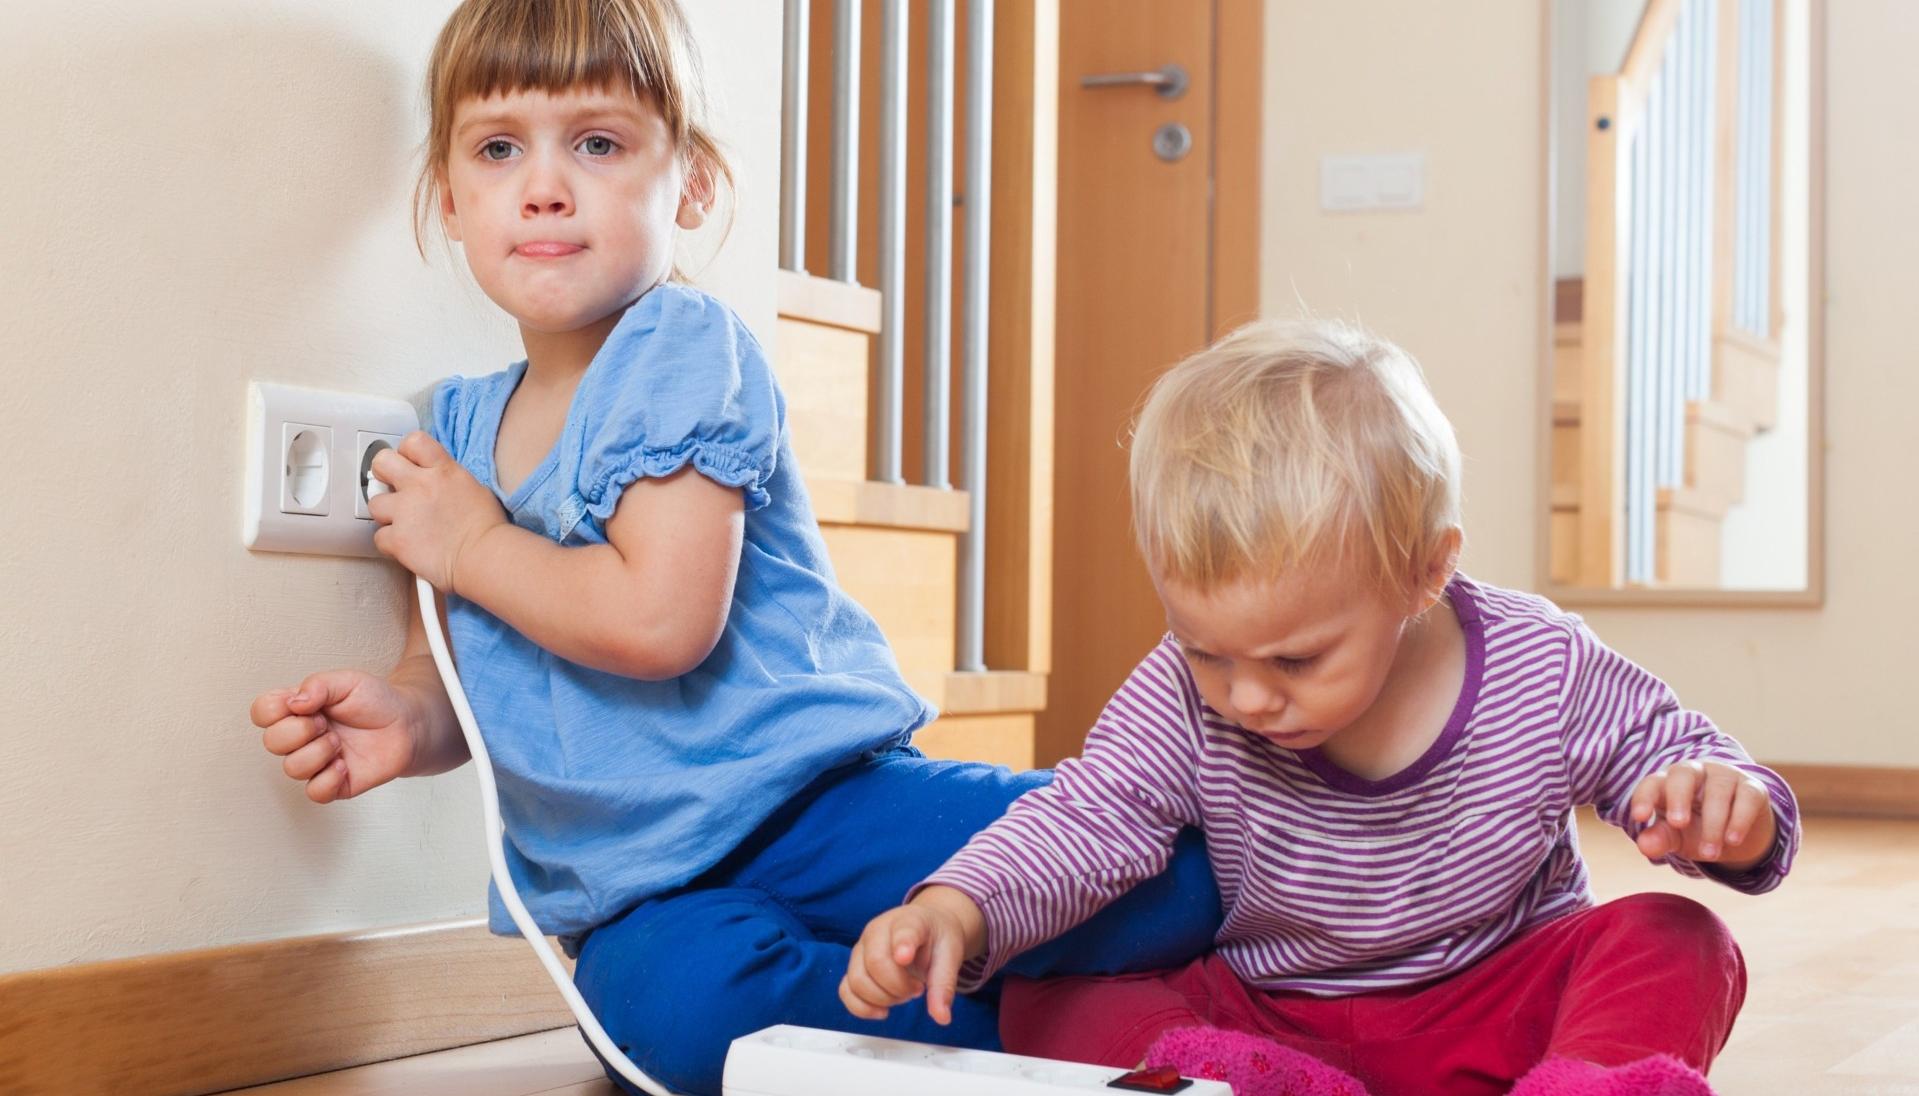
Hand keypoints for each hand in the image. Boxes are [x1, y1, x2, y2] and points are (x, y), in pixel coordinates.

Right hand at [250, 670, 419, 802]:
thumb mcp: (347, 681)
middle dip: (300, 730)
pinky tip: (346, 764)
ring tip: (340, 742)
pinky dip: (329, 778)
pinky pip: (314, 792)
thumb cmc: (376, 701)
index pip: (261, 713)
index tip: (305, 704)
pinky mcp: (334, 784)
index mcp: (297, 710)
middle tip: (326, 723)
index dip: (274, 710)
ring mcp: (316, 763)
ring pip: (292, 769)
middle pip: (271, 743)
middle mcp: (301, 738)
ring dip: (319, 752)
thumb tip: (293, 702)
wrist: (409, 722)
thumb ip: (317, 685)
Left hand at [367, 431, 504, 592]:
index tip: (409, 464)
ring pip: (375, 503)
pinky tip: (408, 546)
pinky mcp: (398, 539)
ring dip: (387, 514)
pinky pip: (379, 537)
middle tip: (392, 488)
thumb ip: (448, 479)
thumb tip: (435, 482)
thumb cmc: (487, 528)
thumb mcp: (473, 488)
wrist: (485, 556)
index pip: (413, 441)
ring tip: (404, 524)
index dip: (406, 452)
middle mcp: (420, 485)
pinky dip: (391, 543)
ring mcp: (405, 512)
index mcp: (443, 470)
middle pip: (382, 463)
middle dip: (383, 474)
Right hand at [839, 887, 982, 1024]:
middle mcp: (877, 930)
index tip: (905, 957)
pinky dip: (861, 1007)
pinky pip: (845, 990)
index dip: (902, 944)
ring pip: (857, 980)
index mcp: (909, 921)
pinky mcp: (854, 967)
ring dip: (882, 998)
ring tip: (903, 994)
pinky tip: (882, 1011)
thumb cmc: (936, 938)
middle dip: (898, 987)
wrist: (927, 928)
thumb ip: (944, 985)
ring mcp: (861, 948)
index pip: (903, 930)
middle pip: (875, 963)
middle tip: (917, 989)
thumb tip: (942, 1018)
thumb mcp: (951, 956)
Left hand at [1628, 759, 1776, 869]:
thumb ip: (1660, 839)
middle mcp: (1695, 773)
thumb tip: (1645, 846)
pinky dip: (1740, 819)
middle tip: (1677, 823)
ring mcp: (1724, 777)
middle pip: (1683, 773)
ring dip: (1713, 824)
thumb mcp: (1676, 837)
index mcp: (1668, 783)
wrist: (1736, 836)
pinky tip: (1732, 840)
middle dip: (1678, 797)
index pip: (1652, 783)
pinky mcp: (1752, 788)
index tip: (1639, 817)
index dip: (1644, 796)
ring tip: (1709, 853)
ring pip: (1717, 790)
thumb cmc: (1695, 830)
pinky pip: (1747, 797)